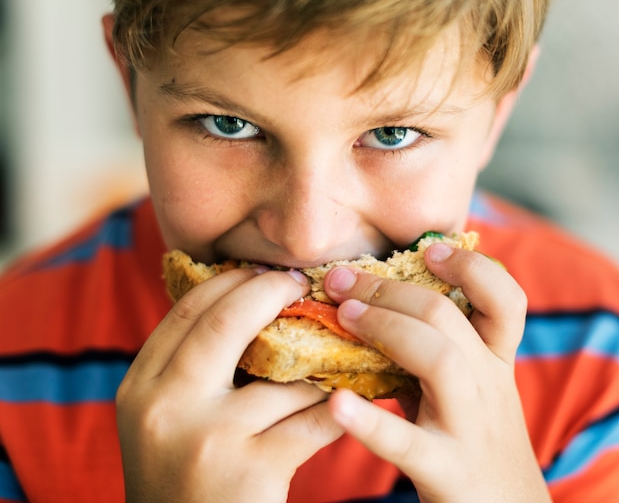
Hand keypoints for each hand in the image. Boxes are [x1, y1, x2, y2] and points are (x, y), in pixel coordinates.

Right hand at [117, 266, 343, 502]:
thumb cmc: (183, 480)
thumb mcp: (167, 418)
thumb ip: (191, 367)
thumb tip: (247, 300)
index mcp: (140, 387)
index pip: (187, 310)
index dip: (230, 280)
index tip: (261, 270)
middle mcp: (164, 407)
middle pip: (225, 322)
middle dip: (269, 291)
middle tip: (300, 283)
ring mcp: (206, 438)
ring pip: (279, 374)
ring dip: (314, 358)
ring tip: (334, 342)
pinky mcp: (251, 470)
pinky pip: (310, 419)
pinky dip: (334, 406)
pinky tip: (347, 399)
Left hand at [324, 244, 549, 502]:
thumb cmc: (471, 437)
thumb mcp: (467, 386)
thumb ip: (431, 347)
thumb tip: (371, 300)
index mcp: (495, 361)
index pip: (506, 300)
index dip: (471, 267)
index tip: (430, 249)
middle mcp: (488, 385)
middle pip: (447, 318)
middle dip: (390, 289)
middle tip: (340, 278)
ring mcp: (468, 427)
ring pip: (439, 361)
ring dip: (385, 328)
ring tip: (344, 316)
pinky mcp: (446, 470)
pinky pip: (407, 442)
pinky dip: (371, 421)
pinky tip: (337, 402)